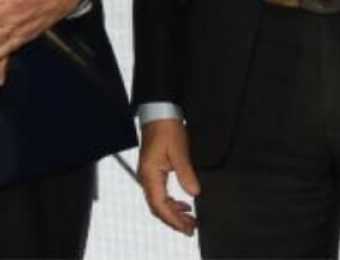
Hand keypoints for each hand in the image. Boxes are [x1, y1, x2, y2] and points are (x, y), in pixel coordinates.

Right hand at [138, 119, 200, 234]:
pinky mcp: (152, 171)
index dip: (174, 220)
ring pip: (158, 203)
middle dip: (174, 221)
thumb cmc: (166, 128)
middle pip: (157, 208)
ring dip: (173, 213)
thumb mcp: (179, 150)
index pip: (160, 205)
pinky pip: (159, 194)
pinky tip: (183, 203)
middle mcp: (146, 177)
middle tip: (191, 228)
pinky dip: (171, 203)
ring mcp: (148, 175)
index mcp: (150, 174)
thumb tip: (194, 193)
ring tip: (189, 218)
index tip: (188, 228)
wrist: (159, 112)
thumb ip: (186, 173)